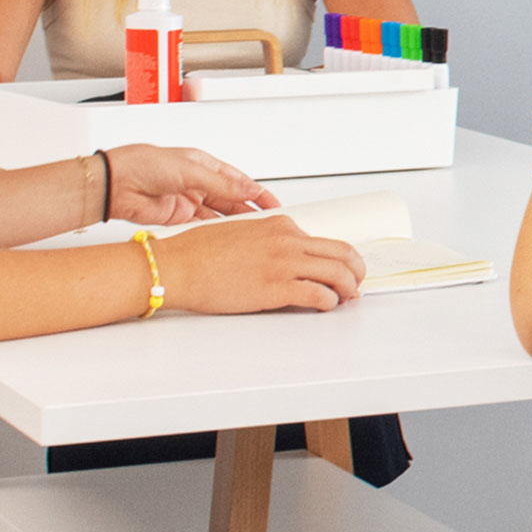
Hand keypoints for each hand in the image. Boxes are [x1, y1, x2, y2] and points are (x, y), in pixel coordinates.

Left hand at [104, 146, 278, 225]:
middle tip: (267, 224)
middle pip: (232, 200)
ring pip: (219, 215)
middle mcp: (197, 183)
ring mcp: (188, 202)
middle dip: (250, 211)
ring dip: (234, 224)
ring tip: (251, 234)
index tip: (274, 206)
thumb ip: (222, 184)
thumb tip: (249, 191)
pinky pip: (203, 227)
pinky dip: (216, 233)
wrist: (114, 184)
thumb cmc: (143, 165)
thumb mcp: (190, 170)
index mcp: (203, 165)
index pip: (238, 181)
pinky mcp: (178, 218)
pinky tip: (227, 238)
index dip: (258, 193)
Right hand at [154, 215, 363, 313]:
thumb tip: (287, 258)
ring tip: (344, 299)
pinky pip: (319, 295)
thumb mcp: (242, 234)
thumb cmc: (197, 253)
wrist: (175, 266)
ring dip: (348, 289)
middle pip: (343, 254)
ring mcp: (283, 264)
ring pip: (339, 274)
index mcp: (279, 225)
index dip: (340, 258)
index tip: (343, 269)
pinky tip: (326, 306)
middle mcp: (287, 241)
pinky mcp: (276, 288)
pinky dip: (330, 303)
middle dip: (356, 271)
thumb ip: (269, 242)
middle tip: (355, 284)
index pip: (325, 240)